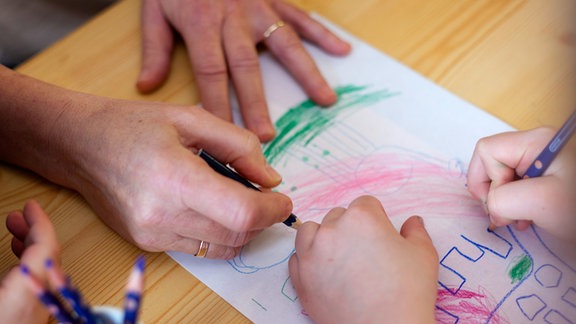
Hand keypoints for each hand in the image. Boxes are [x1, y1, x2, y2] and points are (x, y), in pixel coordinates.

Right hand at [0, 66, 292, 258]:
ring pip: (222, 248)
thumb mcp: (190, 118)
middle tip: (266, 196)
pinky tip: (214, 208)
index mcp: (175, 179)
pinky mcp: (147, 243)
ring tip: (240, 199)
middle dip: (263, 219)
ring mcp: (152, 235)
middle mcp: (161, 216)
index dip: (272, 210)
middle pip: (237, 236)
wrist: (79, 145)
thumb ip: (238, 145)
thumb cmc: (131, 125)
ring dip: (244, 229)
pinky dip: (219, 234)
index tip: (282, 198)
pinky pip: (200, 249)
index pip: (242, 214)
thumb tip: (270, 179)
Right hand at [2, 200, 60, 322]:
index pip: (46, 248)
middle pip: (48, 257)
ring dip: (31, 248)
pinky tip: (17, 263)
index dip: (39, 223)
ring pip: (45, 270)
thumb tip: (9, 222)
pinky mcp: (32, 318)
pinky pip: (41, 283)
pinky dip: (30, 266)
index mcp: (27, 293)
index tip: (31, 206)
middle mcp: (40, 302)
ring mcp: (38, 312)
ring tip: (13, 233)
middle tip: (17, 216)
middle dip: (33, 231)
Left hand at [137, 0, 350, 141]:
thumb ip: (155, 49)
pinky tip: (341, 51)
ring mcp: (258, 8)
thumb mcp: (153, 9)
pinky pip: (299, 17)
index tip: (225, 134)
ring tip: (325, 101)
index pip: (210, 72)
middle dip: (257, 104)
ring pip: (284, 44)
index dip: (218, 104)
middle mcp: (233, 19)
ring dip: (305, 74)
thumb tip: (147, 87)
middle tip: (267, 135)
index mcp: (201, 24)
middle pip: (247, 67)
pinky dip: (321, 33)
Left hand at [289, 196, 437, 322]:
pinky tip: (326, 273)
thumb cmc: (407, 293)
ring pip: (311, 231)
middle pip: (337, 216)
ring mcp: (311, 254)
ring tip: (340, 258)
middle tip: (365, 253)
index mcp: (361, 217)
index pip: (365, 204)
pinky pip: (297, 258)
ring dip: (323, 238)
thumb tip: (413, 221)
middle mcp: (331, 230)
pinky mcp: (300, 278)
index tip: (381, 237)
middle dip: (350, 228)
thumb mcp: (423, 255)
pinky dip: (309, 261)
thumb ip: (415, 231)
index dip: (376, 219)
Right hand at [467, 127, 575, 240]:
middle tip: (507, 215)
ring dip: (505, 200)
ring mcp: (546, 162)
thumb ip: (503, 199)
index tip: (499, 205)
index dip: (485, 179)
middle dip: (493, 191)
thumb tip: (491, 205)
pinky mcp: (551, 177)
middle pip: (494, 162)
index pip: (487, 151)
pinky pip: (521, 184)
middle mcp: (539, 147)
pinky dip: (518, 203)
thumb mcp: (543, 202)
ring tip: (520, 220)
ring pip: (506, 175)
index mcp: (536, 142)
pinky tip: (529, 218)